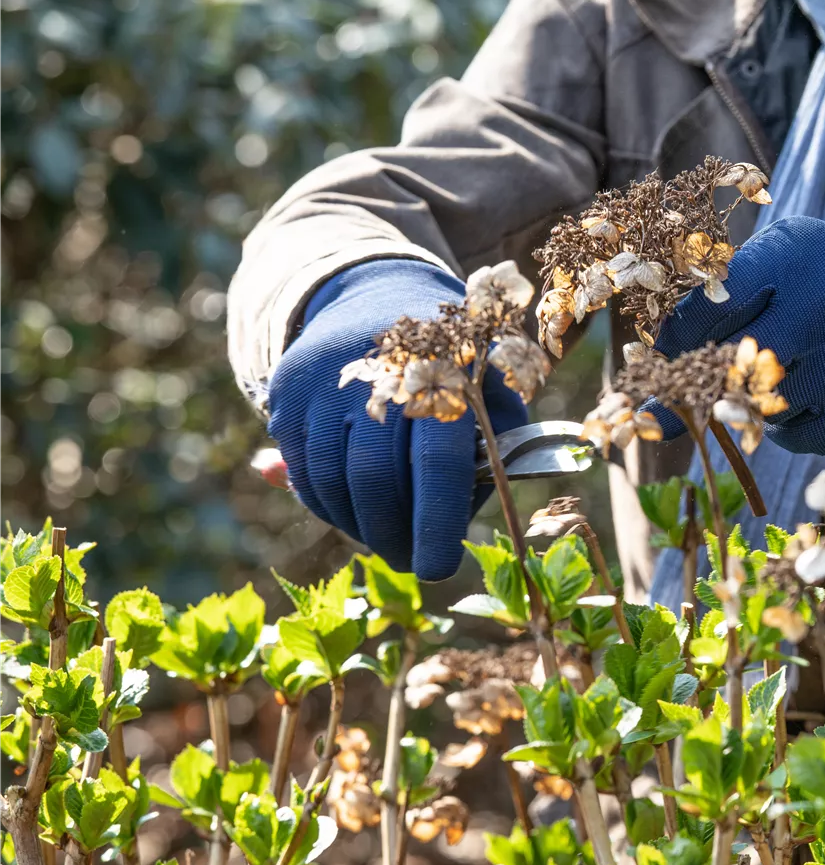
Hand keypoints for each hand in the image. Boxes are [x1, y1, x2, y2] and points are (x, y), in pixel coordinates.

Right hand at [267, 259, 527, 579]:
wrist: (377, 295)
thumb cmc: (454, 363)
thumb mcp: (494, 390)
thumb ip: (497, 452)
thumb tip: (462, 517)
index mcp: (442, 373)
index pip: (436, 459)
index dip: (436, 520)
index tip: (438, 569)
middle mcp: (376, 374)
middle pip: (374, 478)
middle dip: (392, 534)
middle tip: (411, 561)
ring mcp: (323, 382)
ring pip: (330, 481)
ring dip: (356, 525)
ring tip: (383, 537)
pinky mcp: (287, 392)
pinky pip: (301, 470)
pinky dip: (325, 504)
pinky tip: (351, 511)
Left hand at [652, 217, 824, 454]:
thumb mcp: (789, 256)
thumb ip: (725, 295)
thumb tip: (657, 362)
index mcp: (794, 251)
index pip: (709, 304)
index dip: (676, 340)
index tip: (664, 359)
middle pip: (730, 364)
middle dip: (700, 385)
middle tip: (688, 395)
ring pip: (761, 406)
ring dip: (752, 403)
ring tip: (777, 377)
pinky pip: (797, 437)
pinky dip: (789, 428)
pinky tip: (807, 399)